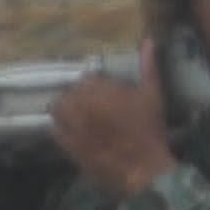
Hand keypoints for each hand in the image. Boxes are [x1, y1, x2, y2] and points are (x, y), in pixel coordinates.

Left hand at [47, 74, 177, 201]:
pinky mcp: (69, 146)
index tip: (105, 90)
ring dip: (66, 108)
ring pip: (58, 109)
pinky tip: (72, 129)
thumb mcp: (154, 95)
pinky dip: (60, 127)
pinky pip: (55, 131)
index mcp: (101, 91)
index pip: (87, 78)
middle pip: (69, 93)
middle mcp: (81, 106)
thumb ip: (149, 67)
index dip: (95, 83)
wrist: (143, 168)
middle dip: (79, 95)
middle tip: (93, 103)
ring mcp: (72, 127)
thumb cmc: (150, 130)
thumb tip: (148, 41)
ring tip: (78, 113)